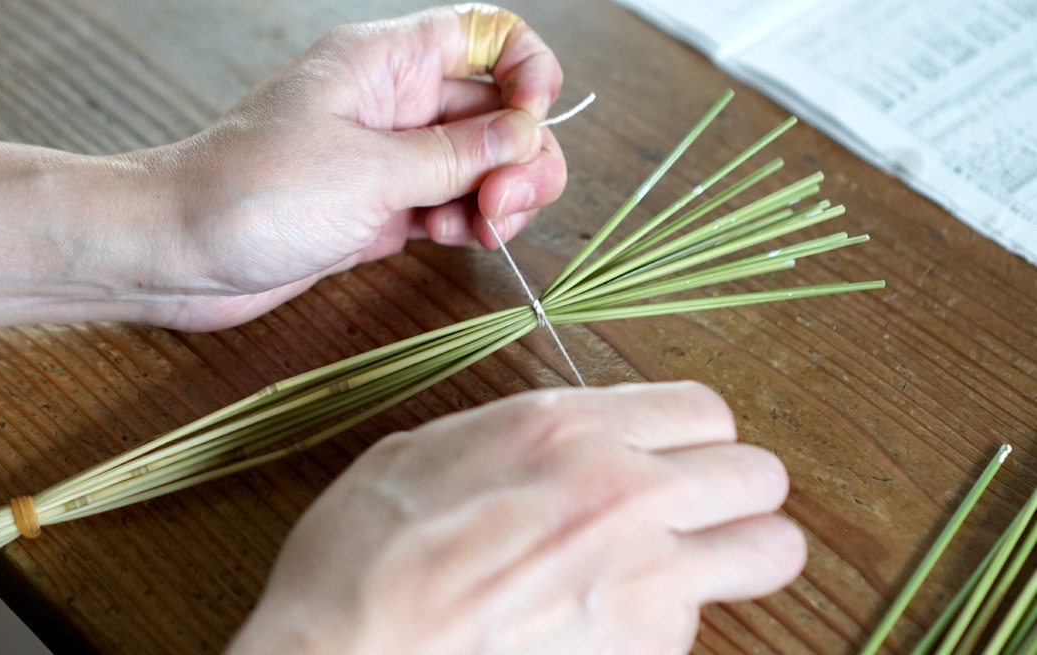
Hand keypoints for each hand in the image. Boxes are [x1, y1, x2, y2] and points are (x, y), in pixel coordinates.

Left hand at [0, 5, 563, 332]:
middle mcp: (391, 104)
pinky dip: (465, 223)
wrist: (176, 253)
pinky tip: (455, 240)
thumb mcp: (370, 170)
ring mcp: (386, 159)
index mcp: (384, 63)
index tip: (532, 120)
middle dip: (518, 153)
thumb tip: (527, 136)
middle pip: (493, 108)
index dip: (525, 70)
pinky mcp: (378, 209)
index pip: (483, 35)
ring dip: (498, 195)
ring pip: (476, 164)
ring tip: (482, 230)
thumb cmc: (250, 193)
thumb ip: (457, 155)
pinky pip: (446, 205)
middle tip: (505, 203)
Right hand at [227, 382, 805, 654]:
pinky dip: (666, 624)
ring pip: (770, 552)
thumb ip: (518, 439)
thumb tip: (560, 441)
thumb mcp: (426, 452)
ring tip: (681, 567)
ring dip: (734, 557)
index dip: (694, 436)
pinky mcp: (642, 650)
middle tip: (697, 510)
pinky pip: (697, 627)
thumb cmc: (365, 556)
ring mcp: (644, 576)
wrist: (347, 654)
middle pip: (760, 476)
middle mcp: (623, 491)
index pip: (703, 410)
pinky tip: (606, 624)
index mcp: (566, 429)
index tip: (675, 456)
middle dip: (736, 492)